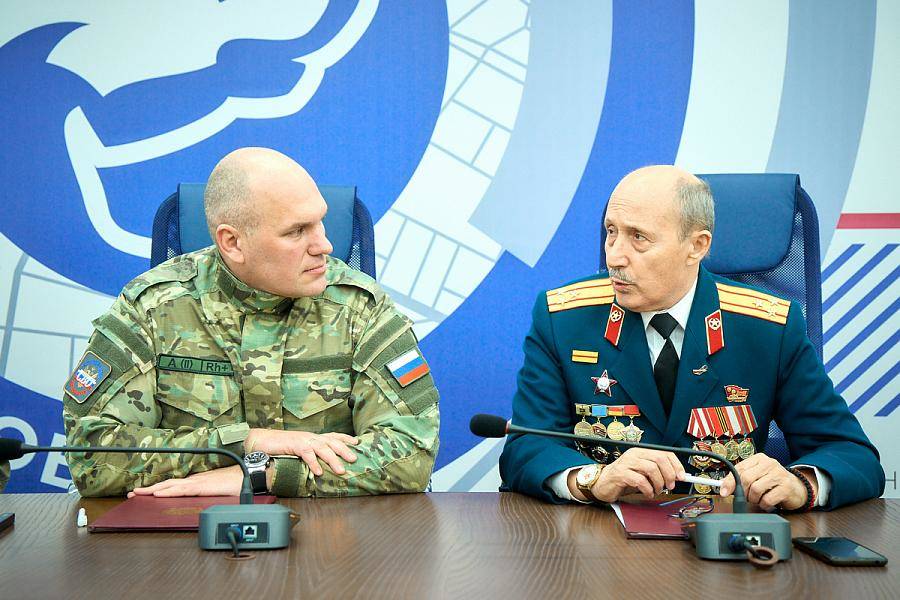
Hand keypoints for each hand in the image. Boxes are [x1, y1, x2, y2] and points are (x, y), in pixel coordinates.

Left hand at [128, 465, 243, 497]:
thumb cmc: (238, 482)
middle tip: (132, 493)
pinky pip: (181, 490)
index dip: (159, 488)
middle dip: (148, 489)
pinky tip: (158, 494)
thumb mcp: (220, 490)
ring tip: (137, 494)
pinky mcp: (202, 486)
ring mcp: (198, 482)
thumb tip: (202, 501)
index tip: (145, 492)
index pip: (174, 484)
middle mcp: (195, 480)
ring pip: (170, 486)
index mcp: (198, 481)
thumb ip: (209, 494)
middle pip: (167, 484)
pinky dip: (168, 492)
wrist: (250, 474)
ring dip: (153, 490)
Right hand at [245, 429, 358, 476]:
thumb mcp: (298, 450)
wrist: (260, 440)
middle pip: (331, 441)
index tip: (357, 443)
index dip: (345, 438)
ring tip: (341, 470)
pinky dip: (313, 463)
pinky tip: (319, 472)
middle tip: (354, 459)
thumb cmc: (279, 447)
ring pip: (322, 448)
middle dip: (344, 450)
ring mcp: (302, 440)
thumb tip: (321, 466)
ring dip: (332, 459)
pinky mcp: (293, 445)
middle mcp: (310, 437)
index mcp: (312, 437)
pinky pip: (306, 454)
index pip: (332, 436)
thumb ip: (310, 455)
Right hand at [590, 449, 684, 501]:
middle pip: (659, 459)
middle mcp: (634, 455)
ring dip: (658, 483)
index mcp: (642, 452)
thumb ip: (657, 472)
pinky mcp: (620, 474)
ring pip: (651, 469)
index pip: (664, 453)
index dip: (676, 465)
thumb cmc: (624, 479)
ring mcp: (626, 463)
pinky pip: (640, 481)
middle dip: (669, 474)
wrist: (603, 484)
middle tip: (670, 486)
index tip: (682, 476)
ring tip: (657, 491)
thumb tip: (677, 476)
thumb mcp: (643, 473)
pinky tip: (648, 493)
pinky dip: (648, 490)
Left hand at [718, 453, 812, 510]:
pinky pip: (767, 499)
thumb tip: (724, 487)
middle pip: (746, 479)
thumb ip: (741, 479)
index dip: (729, 482)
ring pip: (756, 490)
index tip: (724, 492)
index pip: (739, 468)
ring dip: (754, 499)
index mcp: (759, 458)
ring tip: (759, 499)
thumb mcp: (757, 476)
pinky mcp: (786, 487)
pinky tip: (767, 502)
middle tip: (747, 497)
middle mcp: (769, 463)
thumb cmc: (773, 482)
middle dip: (743, 492)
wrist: (797, 488)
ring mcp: (779, 474)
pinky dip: (764, 504)